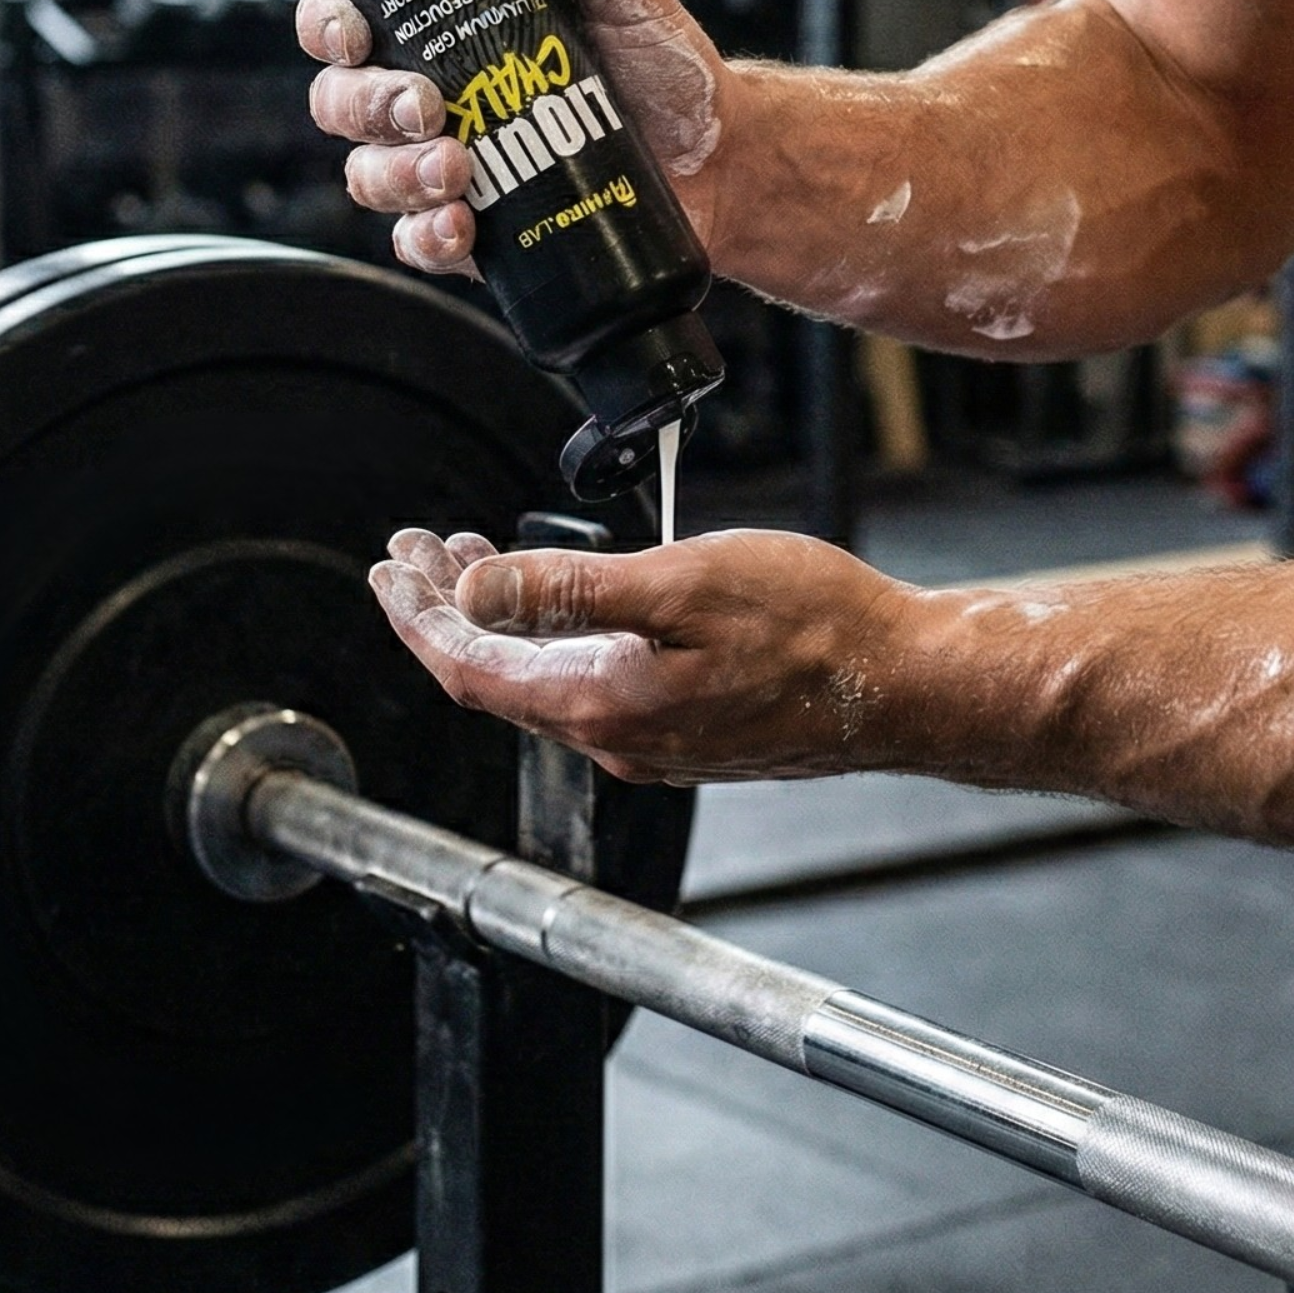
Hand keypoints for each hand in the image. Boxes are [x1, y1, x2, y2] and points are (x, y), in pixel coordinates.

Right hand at [299, 0, 736, 278]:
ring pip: (369, 175)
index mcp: (446, 30)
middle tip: (427, 105)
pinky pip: (417, 242)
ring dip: (395, 173)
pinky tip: (459, 225)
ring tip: (456, 167)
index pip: (347, 19)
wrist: (721, 157)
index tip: (354, 32)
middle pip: (342, 101)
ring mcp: (449, 168)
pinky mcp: (478, 233)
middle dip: (367, 104)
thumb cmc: (665, 66)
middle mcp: (431, 99)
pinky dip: (425, 237)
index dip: (326, 23)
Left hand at [367, 526, 918, 783]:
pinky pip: (587, 686)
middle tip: (413, 554)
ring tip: (469, 564)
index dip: (419, 616)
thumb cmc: (815, 626)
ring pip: (540, 681)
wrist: (904, 682)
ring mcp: (653, 738)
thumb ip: (572, 591)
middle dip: (444, 612)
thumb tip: (474, 594)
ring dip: (496, 622)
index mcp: (603, 702)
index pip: (471, 666)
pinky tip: (560, 604)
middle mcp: (618, 735)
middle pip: (495, 677)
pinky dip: (550, 639)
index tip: (389, 566)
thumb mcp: (683, 584)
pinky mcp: (686, 728)